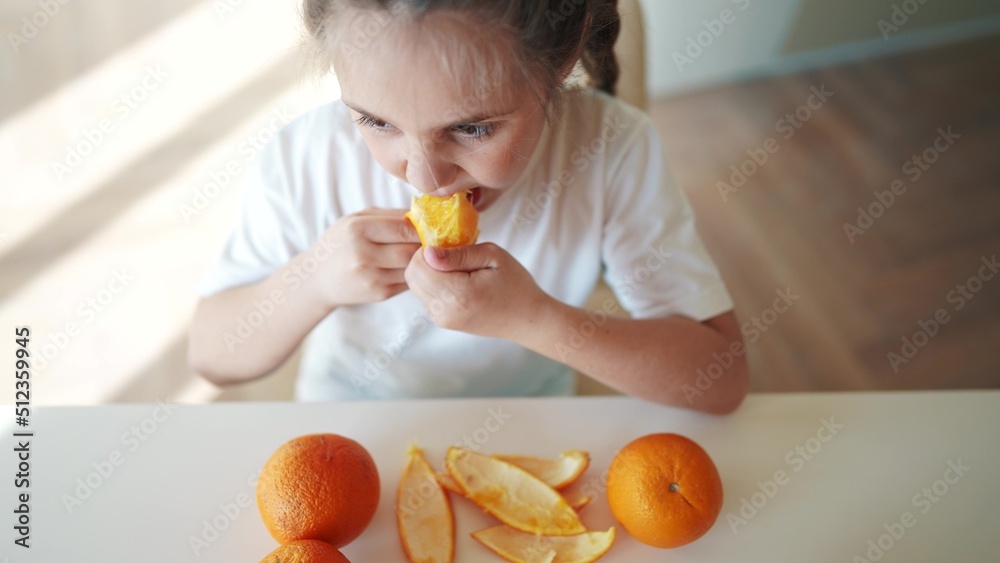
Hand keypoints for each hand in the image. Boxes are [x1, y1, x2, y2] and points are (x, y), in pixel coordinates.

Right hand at [311, 208, 419, 307]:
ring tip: (423, 252)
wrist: (318, 278)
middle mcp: (364, 255)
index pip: (404, 228)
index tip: (429, 225)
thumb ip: (390, 215)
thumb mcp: (356, 219)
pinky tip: (410, 266)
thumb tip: (424, 214)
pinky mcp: (381, 294)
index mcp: (357, 230)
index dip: (422, 226)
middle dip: (425, 244)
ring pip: (413, 267)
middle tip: (432, 239)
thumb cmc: (340, 243)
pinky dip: (415, 272)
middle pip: (411, 249)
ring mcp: (372, 278)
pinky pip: (409, 281)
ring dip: (423, 260)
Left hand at [404, 243, 549, 338]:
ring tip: (457, 269)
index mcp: (458, 294)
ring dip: (429, 272)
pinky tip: (456, 282)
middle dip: (426, 260)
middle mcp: (445, 311)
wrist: (526, 318)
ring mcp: (442, 319)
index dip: (430, 248)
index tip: (451, 246)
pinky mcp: (442, 321)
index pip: (418, 263)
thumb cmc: (515, 283)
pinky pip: (424, 295)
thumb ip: (459, 253)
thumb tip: (428, 252)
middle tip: (453, 255)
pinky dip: (434, 284)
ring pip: (415, 285)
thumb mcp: (493, 256)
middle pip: (412, 275)